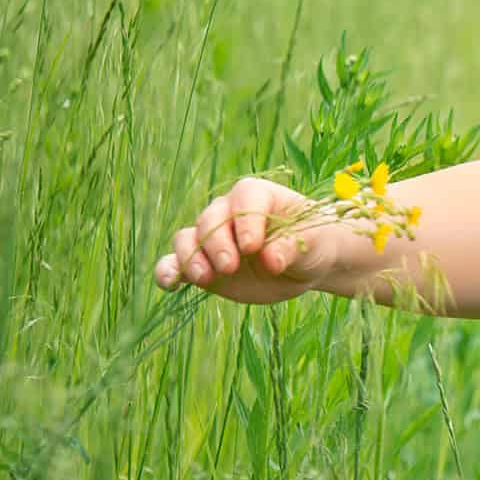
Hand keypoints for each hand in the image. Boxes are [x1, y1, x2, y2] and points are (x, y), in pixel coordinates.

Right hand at [152, 176, 337, 305]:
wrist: (303, 266)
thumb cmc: (310, 243)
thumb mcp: (311, 243)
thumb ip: (292, 247)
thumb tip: (270, 260)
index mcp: (257, 196)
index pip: (245, 199)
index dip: (246, 221)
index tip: (253, 247)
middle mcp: (228, 212)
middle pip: (211, 220)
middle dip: (217, 243)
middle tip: (230, 266)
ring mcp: (212, 238)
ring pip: (188, 238)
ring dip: (191, 257)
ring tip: (205, 278)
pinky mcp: (202, 264)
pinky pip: (176, 263)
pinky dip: (169, 271)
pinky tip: (170, 283)